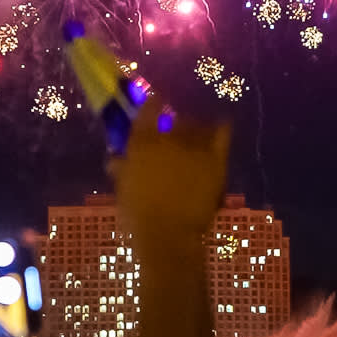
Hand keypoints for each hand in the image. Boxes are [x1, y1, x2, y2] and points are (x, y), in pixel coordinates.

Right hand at [111, 100, 230, 242]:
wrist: (167, 234)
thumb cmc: (138, 214)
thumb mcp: (123, 189)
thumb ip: (121, 170)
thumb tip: (114, 160)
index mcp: (143, 143)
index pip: (149, 110)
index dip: (153, 103)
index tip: (155, 101)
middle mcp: (169, 139)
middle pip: (176, 120)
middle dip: (176, 124)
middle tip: (176, 133)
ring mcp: (194, 149)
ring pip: (198, 127)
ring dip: (197, 129)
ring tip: (197, 135)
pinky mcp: (215, 161)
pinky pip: (221, 136)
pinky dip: (221, 129)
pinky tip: (222, 125)